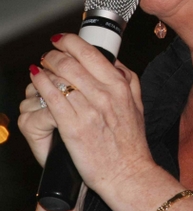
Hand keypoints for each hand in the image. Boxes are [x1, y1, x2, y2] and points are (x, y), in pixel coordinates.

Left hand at [24, 33, 155, 195]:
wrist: (127, 171)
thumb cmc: (131, 140)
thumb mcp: (137, 102)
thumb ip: (127, 77)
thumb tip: (113, 60)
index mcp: (120, 85)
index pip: (90, 53)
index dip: (70, 42)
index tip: (61, 40)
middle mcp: (104, 94)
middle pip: (70, 62)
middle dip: (53, 54)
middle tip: (47, 54)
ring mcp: (88, 110)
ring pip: (59, 78)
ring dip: (45, 68)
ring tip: (41, 68)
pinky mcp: (72, 127)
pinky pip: (52, 98)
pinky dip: (41, 85)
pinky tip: (37, 81)